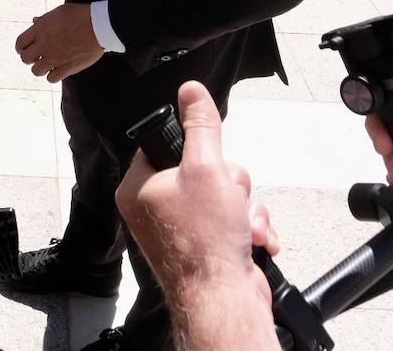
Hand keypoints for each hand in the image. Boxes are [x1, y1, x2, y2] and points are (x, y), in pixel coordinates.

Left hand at [15, 3, 103, 82]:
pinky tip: (58, 70)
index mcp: (40, 29)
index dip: (21, 48)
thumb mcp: (58, 12)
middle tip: (37, 57)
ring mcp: (55, 57)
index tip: (24, 49)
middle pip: (25, 58)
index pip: (20, 43)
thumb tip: (34, 21)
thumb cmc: (79, 15)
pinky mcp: (67, 67)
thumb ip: (44, 19)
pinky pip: (51, 78)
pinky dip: (53, 76)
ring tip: (48, 65)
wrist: (98, 25)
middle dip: (30, 58)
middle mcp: (44, 44)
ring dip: (41, 68)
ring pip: (36, 71)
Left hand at [117, 82, 278, 328]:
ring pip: (223, 193)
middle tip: (226, 197)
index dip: (193, 148)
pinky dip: (249, 227)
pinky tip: (253, 240)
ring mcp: (181, 229)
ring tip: (242, 225)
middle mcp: (154, 208)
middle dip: (228, 182)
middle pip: (202, 168)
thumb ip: (201, 126)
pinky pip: (233, 219)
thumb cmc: (205, 243)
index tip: (205, 160)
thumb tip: (191, 91)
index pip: (163, 144)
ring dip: (244, 206)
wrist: (225, 302)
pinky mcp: (207, 246)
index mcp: (138, 188)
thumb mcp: (206, 167)